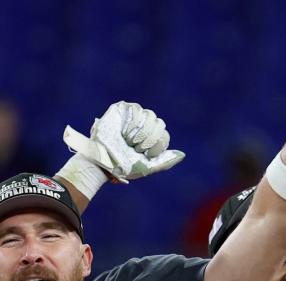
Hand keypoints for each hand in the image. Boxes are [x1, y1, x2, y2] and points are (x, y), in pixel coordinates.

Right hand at [63, 101, 184, 182]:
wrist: (102, 162)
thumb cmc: (122, 166)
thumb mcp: (147, 167)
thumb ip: (165, 162)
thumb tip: (182, 155)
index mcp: (150, 138)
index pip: (163, 135)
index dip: (157, 145)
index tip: (145, 154)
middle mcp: (144, 125)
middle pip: (159, 124)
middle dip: (149, 139)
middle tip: (136, 148)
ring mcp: (133, 116)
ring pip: (150, 116)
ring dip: (140, 133)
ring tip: (128, 141)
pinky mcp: (122, 108)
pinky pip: (137, 109)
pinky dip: (132, 124)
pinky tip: (124, 133)